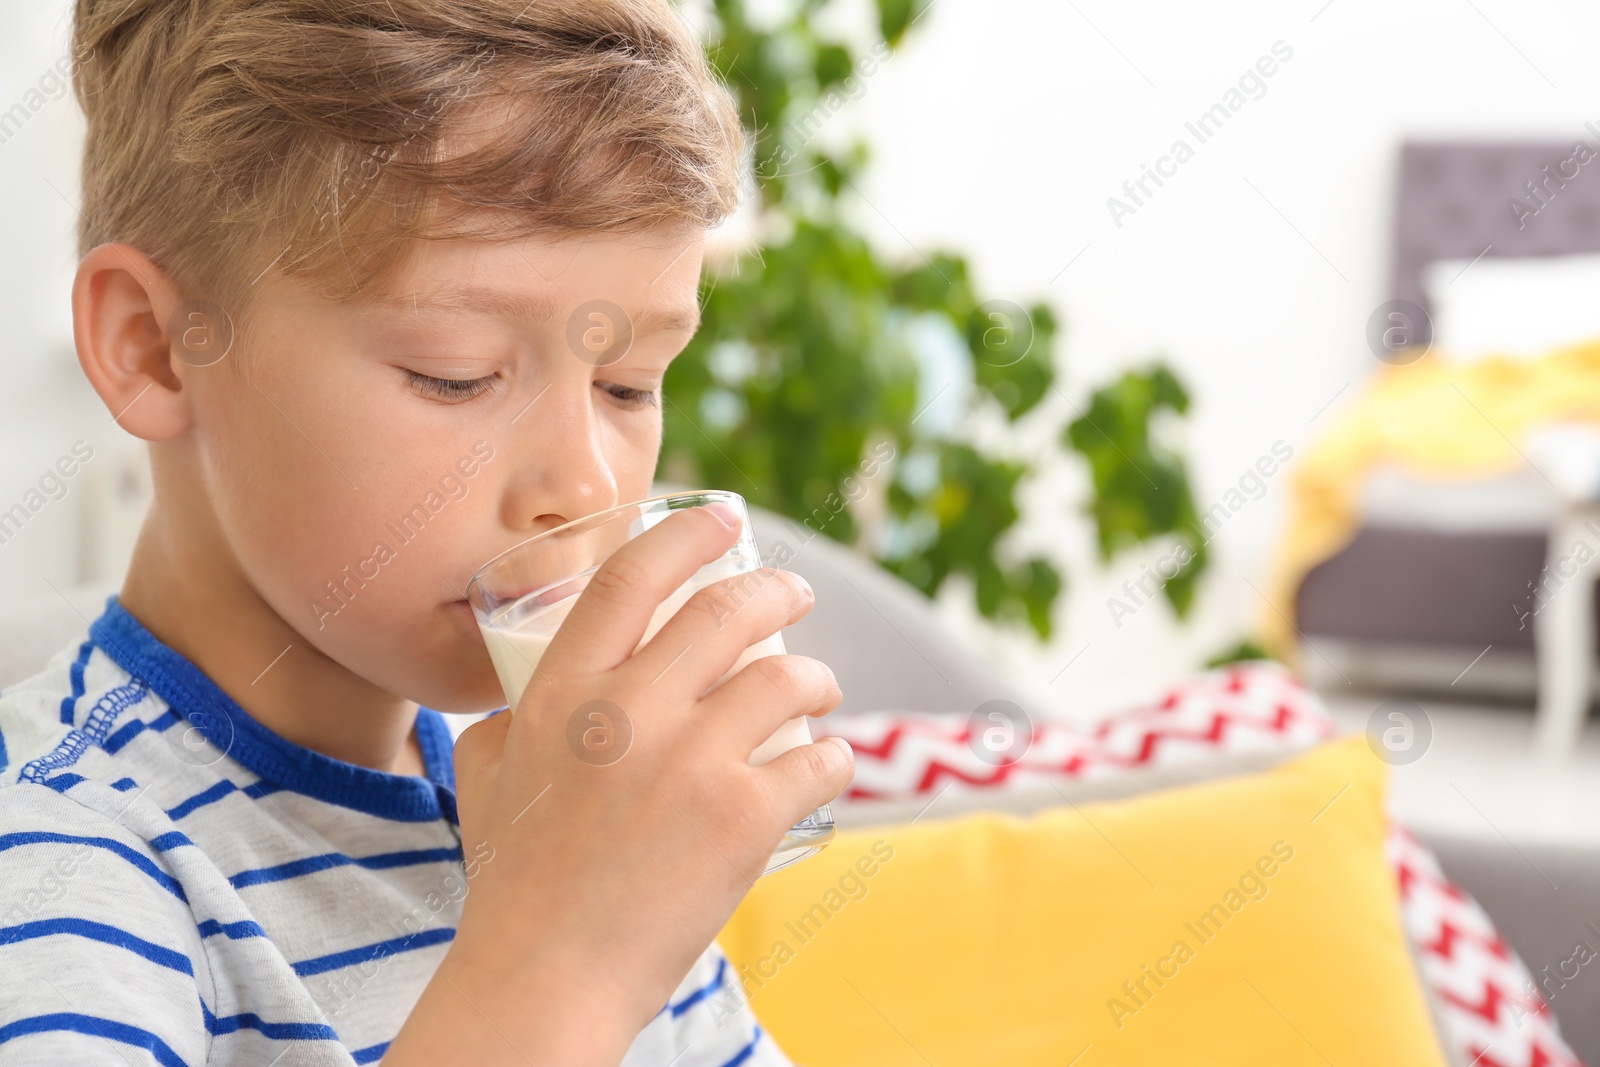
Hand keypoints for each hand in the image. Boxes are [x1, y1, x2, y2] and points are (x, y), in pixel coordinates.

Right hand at [436, 503, 852, 1058]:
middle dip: (775, 589)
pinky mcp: (744, 818)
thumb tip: (522, 696)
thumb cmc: (514, 881)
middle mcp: (627, 712)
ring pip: (785, 678)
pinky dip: (833, 756)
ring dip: (815, 674)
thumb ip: (506, 721)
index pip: (629, 578)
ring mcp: (691, 763)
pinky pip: (817, 760)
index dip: (683, 534)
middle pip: (726, 611)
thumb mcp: (486, 777)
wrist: (547, 978)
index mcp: (561, 693)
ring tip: (820, 684)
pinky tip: (827, 761)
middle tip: (793, 592)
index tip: (721, 519)